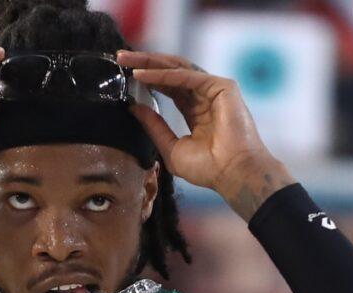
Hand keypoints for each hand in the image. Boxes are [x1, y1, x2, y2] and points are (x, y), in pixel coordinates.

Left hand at [117, 50, 294, 220]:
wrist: (232, 174)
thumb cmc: (208, 169)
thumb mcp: (171, 147)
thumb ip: (154, 126)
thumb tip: (134, 107)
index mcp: (196, 111)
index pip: (169, 87)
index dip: (148, 79)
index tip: (124, 75)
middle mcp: (205, 96)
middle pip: (171, 72)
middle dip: (145, 63)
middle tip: (120, 58)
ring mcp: (214, 90)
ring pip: (177, 68)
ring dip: (150, 62)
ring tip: (126, 60)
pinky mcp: (221, 87)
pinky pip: (186, 75)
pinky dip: (162, 74)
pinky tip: (142, 76)